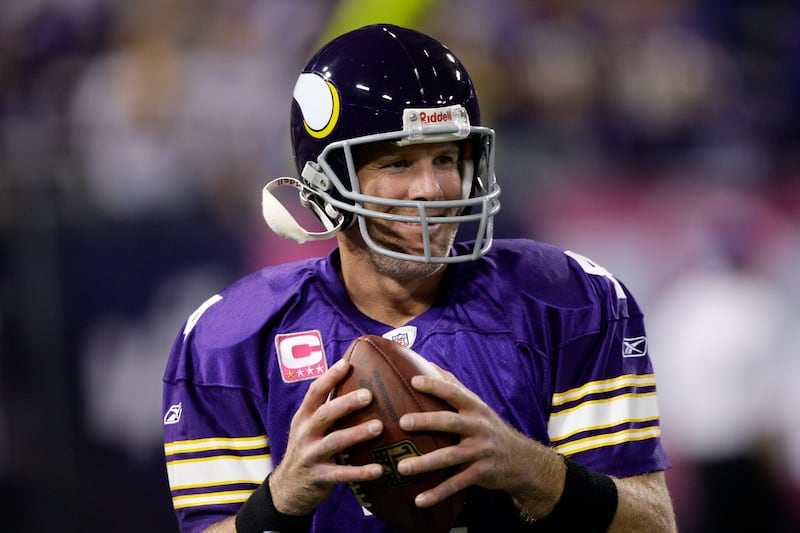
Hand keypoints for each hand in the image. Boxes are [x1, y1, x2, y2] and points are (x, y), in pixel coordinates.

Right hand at [269, 359, 384, 515]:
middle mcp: (304, 434)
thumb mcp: (308, 428)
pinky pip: (342, 474)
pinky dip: (361, 472)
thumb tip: (353, 382)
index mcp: (303, 418)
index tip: (346, 363)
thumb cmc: (307, 450)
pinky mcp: (319, 477)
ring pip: (334, 442)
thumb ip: (325, 410)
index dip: (329, 377)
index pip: (314, 393)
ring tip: (379, 427)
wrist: (287, 488)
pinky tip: (380, 469)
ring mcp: (311, 455)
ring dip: (357, 433)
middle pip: (325, 414)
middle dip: (346, 403)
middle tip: (369, 395)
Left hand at [395, 370, 563, 516]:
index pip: (454, 393)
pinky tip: (418, 500)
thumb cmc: (488, 427)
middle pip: (450, 422)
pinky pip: (456, 484)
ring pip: (450, 457)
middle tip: (403, 421)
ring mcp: (480, 451)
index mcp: (475, 408)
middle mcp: (478, 427)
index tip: (414, 380)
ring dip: (425, 463)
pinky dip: (437, 493)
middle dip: (427, 421)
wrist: (521, 460)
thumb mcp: (477, 405)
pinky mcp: (481, 473)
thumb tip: (427, 364)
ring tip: (402, 467)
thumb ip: (454, 386)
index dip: (435, 385)